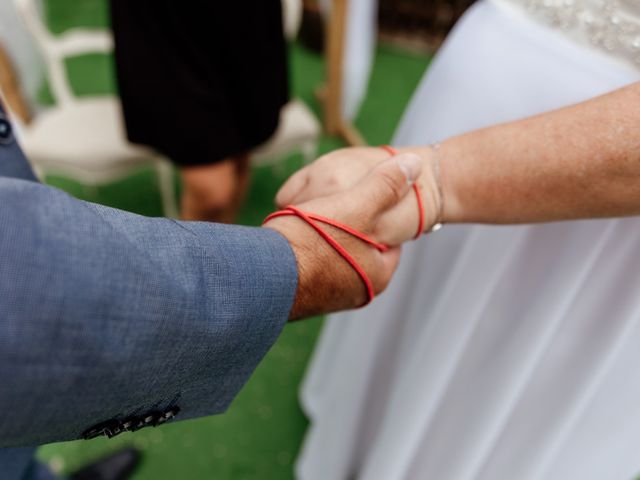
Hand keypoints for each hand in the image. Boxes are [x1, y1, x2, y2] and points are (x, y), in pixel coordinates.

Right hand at [264, 153, 422, 319]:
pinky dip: (305, 248)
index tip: (353, 197)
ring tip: (305, 219)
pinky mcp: (304, 295)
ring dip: (322, 233)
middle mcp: (358, 290)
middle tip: (327, 207)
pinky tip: (292, 236)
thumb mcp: (356, 207)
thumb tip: (414, 164)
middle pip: (359, 242)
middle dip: (344, 221)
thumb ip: (386, 185)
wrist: (256, 280)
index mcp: (378, 273)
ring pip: (333, 251)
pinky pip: (311, 263)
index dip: (371, 208)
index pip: (386, 232)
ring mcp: (329, 295)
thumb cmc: (310, 244)